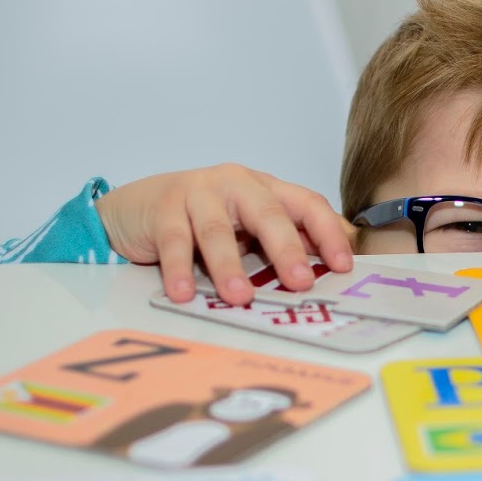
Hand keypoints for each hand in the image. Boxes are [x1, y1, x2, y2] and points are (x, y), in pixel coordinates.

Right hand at [95, 164, 355, 304]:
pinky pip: (174, 241)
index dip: (327, 233)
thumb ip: (284, 240)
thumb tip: (330, 269)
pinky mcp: (164, 208)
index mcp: (265, 188)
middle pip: (267, 214)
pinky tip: (184, 293)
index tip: (343, 266)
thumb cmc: (204, 219)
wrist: (138, 205)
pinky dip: (178, 270)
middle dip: (286, 249)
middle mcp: (236, 184)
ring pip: (217, 231)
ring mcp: (198, 193)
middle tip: (299, 282)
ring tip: (239, 297)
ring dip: (229, 267)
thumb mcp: (248, 226)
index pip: (306, 204)